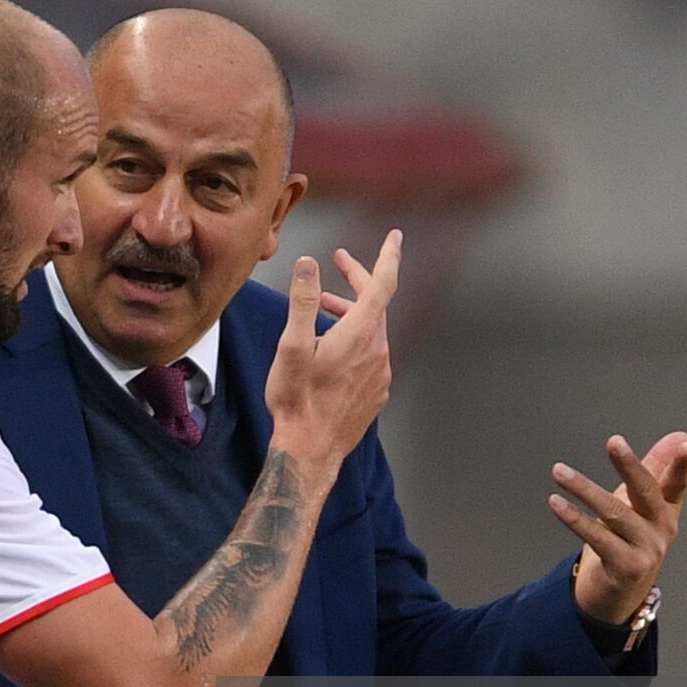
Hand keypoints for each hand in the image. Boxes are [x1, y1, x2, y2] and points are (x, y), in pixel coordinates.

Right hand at [265, 230, 400, 484]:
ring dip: (352, 313)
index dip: (388, 256)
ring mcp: (381, 374)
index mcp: (360, 333)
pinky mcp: (376, 392)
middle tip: (339, 262)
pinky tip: (332, 350)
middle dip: (358, 280)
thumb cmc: (297, 399)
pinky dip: (355, 340)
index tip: (394, 237)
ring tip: (323, 309)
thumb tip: (309, 263)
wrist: (310, 450)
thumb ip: (303, 300)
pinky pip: (371, 355)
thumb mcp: (292, 345)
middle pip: (375, 304)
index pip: (383, 283)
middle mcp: (378, 351)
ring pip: (372, 330)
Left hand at [548, 431, 686, 623]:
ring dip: (584, 489)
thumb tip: (678, 436)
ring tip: (559, 471)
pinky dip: (574, 518)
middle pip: (645, 492)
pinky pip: (596, 537)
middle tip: (615, 442)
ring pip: (614, 512)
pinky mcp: (625, 567)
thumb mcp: (640, 505)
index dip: (682, 465)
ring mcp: (646, 550)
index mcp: (667, 511)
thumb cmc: (627, 542)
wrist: (618, 595)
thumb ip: (655, 470)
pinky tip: (556, 502)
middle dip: (630, 466)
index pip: (677, 484)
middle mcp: (662, 530)